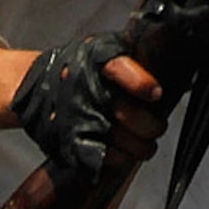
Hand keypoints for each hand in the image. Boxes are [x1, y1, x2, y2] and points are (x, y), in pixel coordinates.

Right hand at [8, 36, 166, 182]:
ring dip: (142, 146)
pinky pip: (107, 158)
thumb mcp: (104, 49)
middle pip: (132, 115)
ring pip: (125, 141)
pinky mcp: (71, 143)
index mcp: (98, 61)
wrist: (34, 86)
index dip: (142, 84)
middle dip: (153, 125)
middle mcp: (88, 90)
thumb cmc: (80, 68)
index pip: (121, 70)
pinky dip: (121, 159)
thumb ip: (134, 57)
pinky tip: (124, 152)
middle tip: (156, 126)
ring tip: (145, 143)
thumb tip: (173, 61)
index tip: (155, 93)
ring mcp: (79, 118)